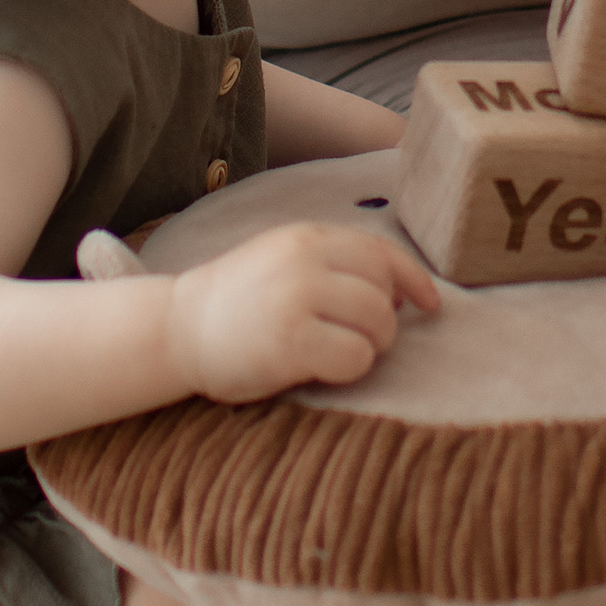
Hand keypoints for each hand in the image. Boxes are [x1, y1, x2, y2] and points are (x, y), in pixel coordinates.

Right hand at [170, 221, 440, 401]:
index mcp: (306, 236)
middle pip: (384, 291)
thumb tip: (400, 293)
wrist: (175, 330)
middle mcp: (305, 260)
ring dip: (368, 347)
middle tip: (356, 339)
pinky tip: (318, 368)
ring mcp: (297, 298)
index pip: (381, 252)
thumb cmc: (236, 303)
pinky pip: (356, 357)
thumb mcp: (281, 260)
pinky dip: (349, 369)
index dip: (413, 280)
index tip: (430, 305)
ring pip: (378, 323)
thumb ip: (332, 263)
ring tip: (334, 353)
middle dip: (384, 322)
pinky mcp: (290, 341)